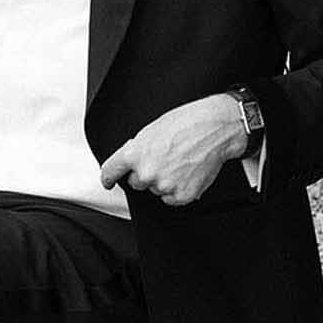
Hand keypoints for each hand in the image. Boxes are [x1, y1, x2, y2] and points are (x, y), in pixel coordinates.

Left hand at [99, 96, 246, 207]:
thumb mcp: (151, 131)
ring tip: (180, 162)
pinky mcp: (181, 195)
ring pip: (156, 190)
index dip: (108, 178)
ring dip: (164, 180)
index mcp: (134, 154)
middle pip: (136, 183)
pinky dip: (178, 189)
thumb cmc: (186, 124)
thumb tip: (133, 161)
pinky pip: (172, 198)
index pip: (110, 171)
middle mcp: (146, 173)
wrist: (214, 129)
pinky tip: (187, 173)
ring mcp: (164, 186)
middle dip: (146, 174)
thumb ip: (138, 150)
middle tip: (164, 159)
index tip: (108, 182)